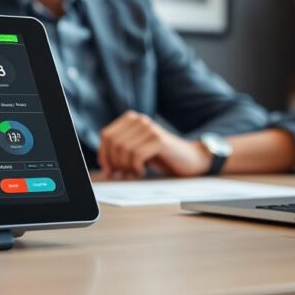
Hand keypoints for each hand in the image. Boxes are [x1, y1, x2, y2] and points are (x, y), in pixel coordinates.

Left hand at [97, 111, 212, 179]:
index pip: (106, 136)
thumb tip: (105, 168)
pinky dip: (136, 167)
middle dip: (115, 163)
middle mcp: (139, 120)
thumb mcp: (137, 151)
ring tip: (134, 174)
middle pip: (113, 143)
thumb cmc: (161, 157)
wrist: (189, 159)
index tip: (109, 170)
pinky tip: (142, 171)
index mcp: (131, 119)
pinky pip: (136, 155)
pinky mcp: (158, 139)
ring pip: (123, 149)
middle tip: (122, 175)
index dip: (104, 155)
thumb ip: (120, 153)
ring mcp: (150, 128)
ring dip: (126, 167)